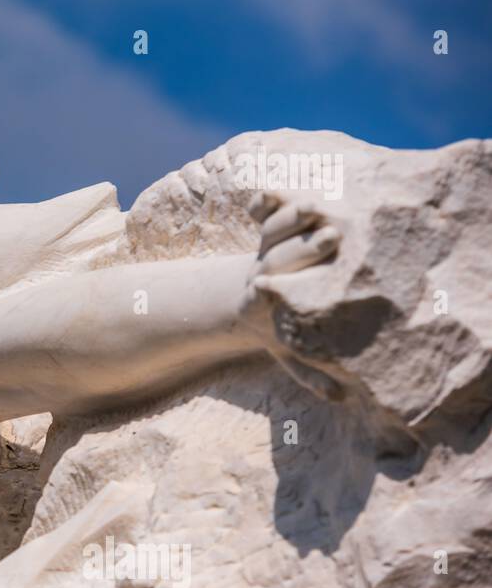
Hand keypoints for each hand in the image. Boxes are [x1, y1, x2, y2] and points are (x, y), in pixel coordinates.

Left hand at [240, 190, 344, 400]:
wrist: (247, 304)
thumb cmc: (277, 331)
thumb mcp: (287, 354)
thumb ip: (308, 373)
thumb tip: (339, 397)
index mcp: (267, 302)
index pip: (276, 291)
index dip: (289, 286)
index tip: (312, 283)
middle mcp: (263, 272)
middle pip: (277, 256)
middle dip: (303, 247)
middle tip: (333, 237)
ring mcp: (262, 249)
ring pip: (269, 231)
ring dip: (288, 218)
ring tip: (314, 205)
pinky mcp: (265, 231)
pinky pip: (260, 213)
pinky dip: (263, 202)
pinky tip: (268, 189)